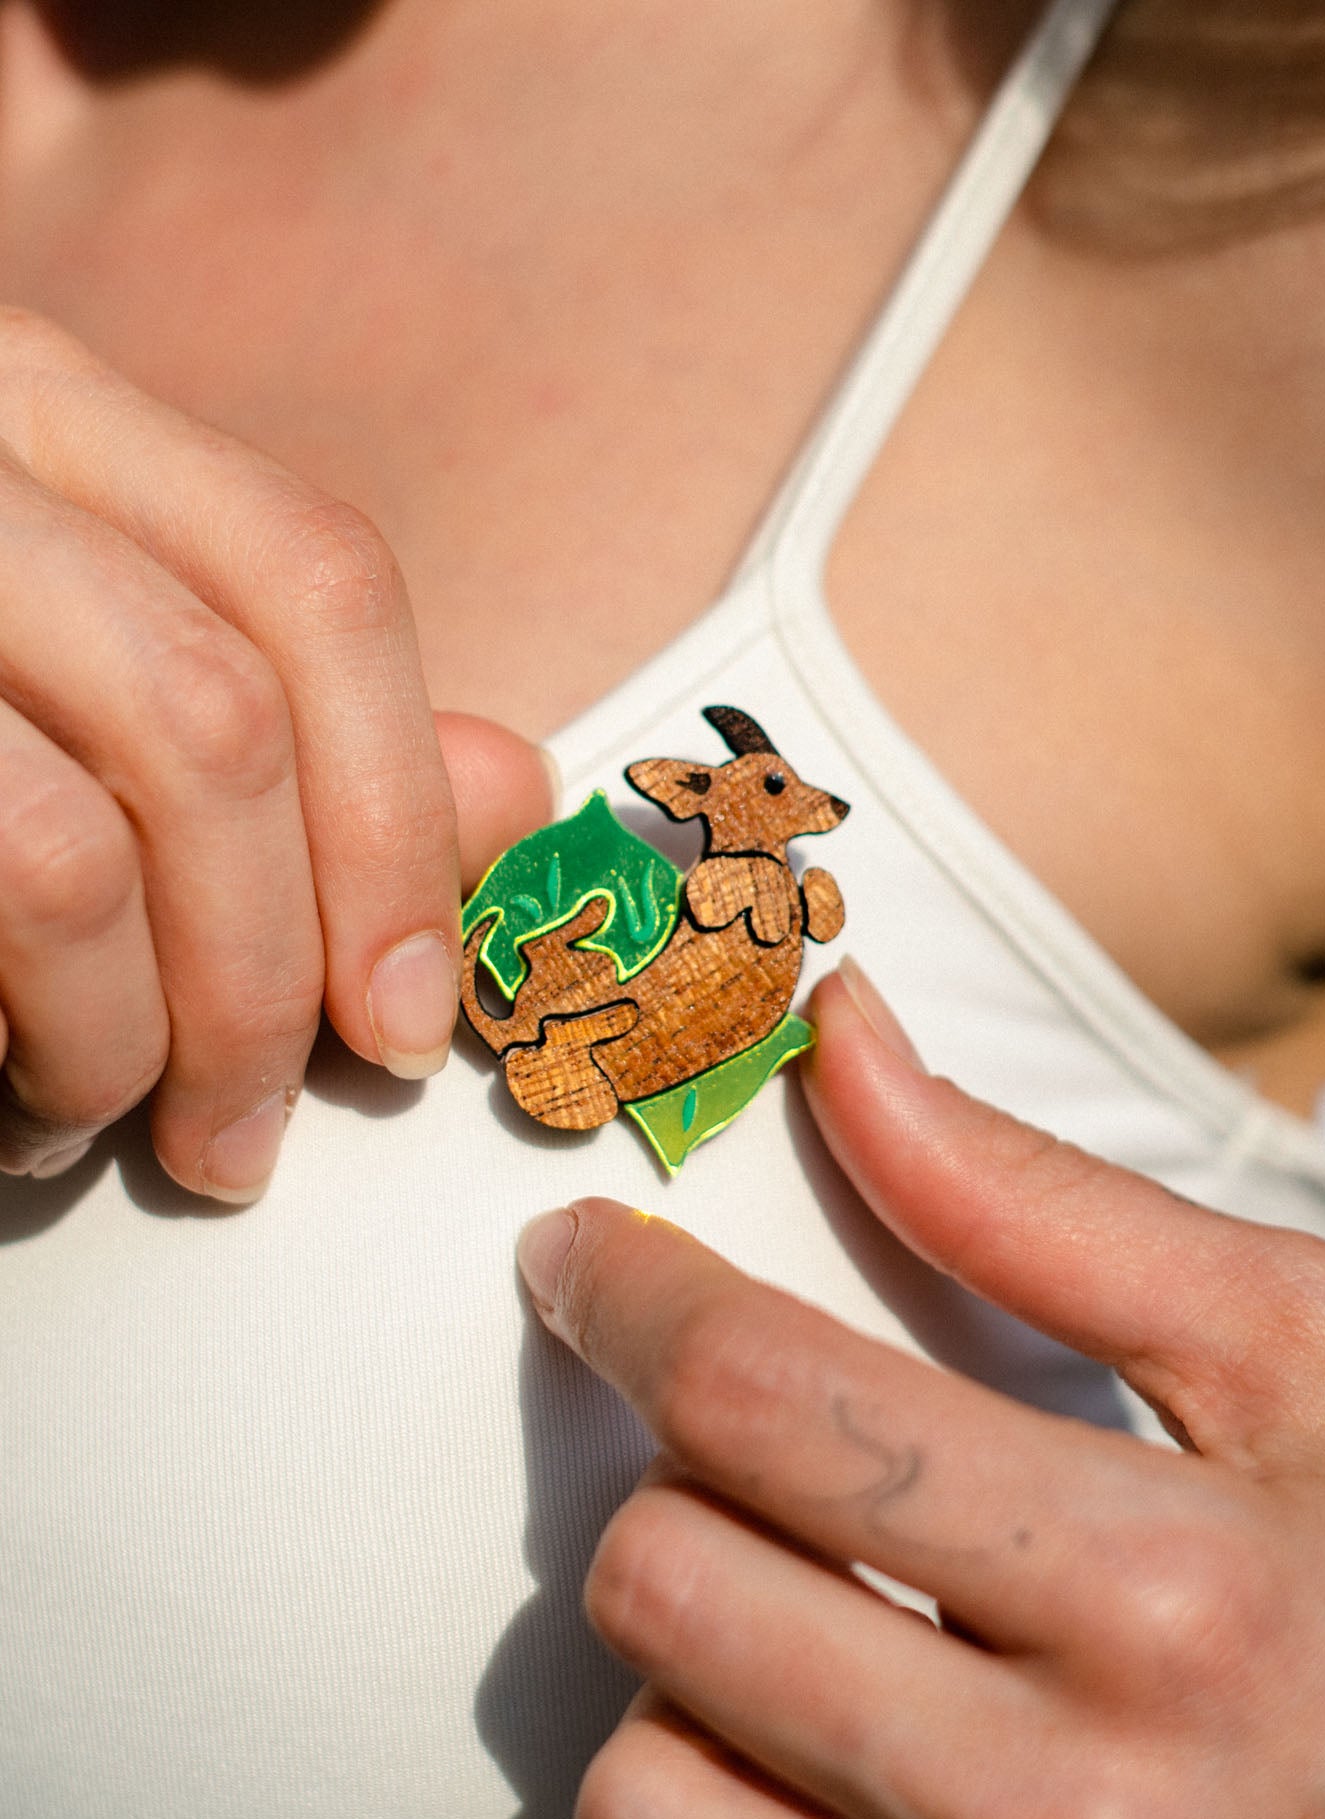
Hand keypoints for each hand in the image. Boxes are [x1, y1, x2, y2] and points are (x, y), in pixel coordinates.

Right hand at [0, 309, 551, 1198]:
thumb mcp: (83, 654)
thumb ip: (293, 707)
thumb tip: (512, 792)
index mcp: (48, 417)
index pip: (314, 579)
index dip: (398, 819)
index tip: (417, 1008)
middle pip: (217, 730)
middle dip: (273, 978)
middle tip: (254, 1131)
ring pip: (68, 855)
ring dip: (121, 1046)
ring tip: (100, 1118)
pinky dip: (4, 1055)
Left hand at [518, 961, 1324, 1818]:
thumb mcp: (1293, 1363)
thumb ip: (1037, 1204)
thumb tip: (837, 1036)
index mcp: (1169, 1595)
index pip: (757, 1400)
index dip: (627, 1293)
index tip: (584, 1261)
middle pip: (663, 1593)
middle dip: (678, 1498)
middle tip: (761, 1486)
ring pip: (641, 1805)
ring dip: (682, 1699)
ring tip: (810, 1658)